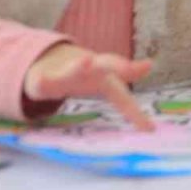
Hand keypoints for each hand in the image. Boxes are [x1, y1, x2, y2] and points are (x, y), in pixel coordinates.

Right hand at [23, 44, 153, 129]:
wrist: (50, 60)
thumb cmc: (86, 75)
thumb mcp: (108, 83)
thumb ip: (128, 92)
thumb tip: (150, 97)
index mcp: (104, 77)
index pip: (123, 96)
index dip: (134, 112)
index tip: (148, 129)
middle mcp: (88, 70)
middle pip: (105, 66)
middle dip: (117, 66)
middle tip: (129, 68)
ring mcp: (65, 73)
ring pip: (74, 70)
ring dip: (81, 66)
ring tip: (87, 60)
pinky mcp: (43, 80)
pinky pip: (42, 82)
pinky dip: (42, 80)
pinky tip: (40, 79)